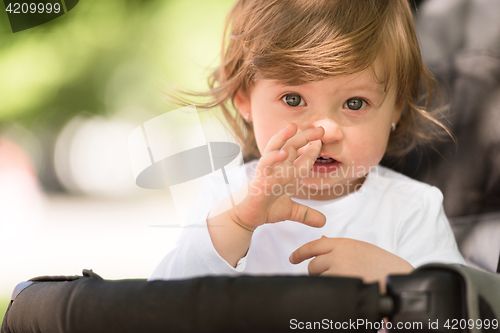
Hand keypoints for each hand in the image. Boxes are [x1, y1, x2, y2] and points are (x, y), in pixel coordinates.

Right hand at [228, 123, 326, 230]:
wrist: (246, 217)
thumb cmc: (265, 208)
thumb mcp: (291, 211)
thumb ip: (307, 214)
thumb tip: (323, 222)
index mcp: (287, 173)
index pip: (302, 157)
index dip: (312, 149)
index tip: (322, 141)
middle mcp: (278, 168)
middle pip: (292, 147)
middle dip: (305, 137)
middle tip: (320, 129)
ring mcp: (268, 171)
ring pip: (276, 149)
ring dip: (284, 137)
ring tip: (293, 127)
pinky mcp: (259, 178)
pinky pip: (265, 164)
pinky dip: (273, 157)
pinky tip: (283, 152)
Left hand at [289, 237, 413, 292]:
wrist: (396, 277)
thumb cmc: (381, 264)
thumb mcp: (359, 247)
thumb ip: (339, 246)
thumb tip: (320, 241)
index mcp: (343, 243)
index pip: (313, 246)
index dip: (300, 252)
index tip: (293, 257)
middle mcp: (338, 255)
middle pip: (313, 264)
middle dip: (316, 272)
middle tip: (327, 276)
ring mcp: (339, 271)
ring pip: (318, 278)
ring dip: (324, 281)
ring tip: (340, 282)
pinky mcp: (341, 284)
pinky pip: (326, 288)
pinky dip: (330, 290)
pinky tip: (340, 290)